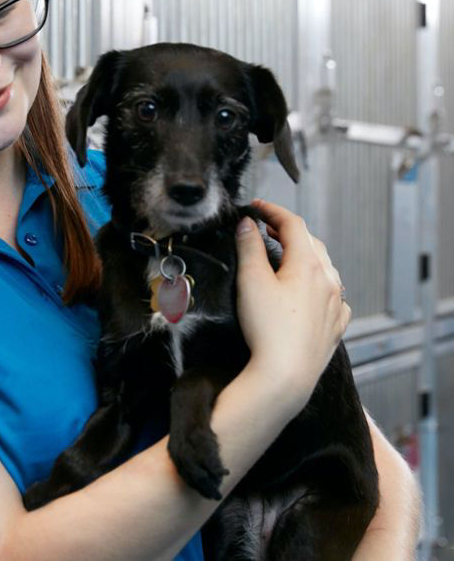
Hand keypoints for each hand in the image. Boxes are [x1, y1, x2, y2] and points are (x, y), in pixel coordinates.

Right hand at [234, 199, 349, 407]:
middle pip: (311, 243)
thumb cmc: (268, 329)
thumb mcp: (251, 281)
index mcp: (308, 264)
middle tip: (267, 228)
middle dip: (288, 231)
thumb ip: (250, 247)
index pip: (292, 224)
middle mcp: (329, 280)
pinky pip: (333, 295)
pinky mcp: (335, 325)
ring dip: (305, 255)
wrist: (285, 375)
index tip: (256, 207)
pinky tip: (308, 292)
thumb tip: (248, 224)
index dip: (272, 211)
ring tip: (286, 256)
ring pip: (324, 268)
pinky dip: (319, 284)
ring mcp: (336, 304)